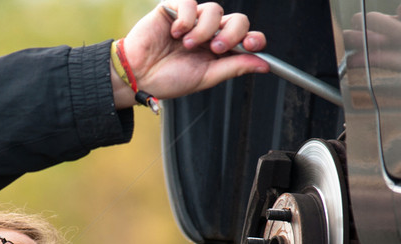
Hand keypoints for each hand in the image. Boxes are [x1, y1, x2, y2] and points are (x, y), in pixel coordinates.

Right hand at [112, 0, 268, 107]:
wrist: (137, 75)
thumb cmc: (167, 79)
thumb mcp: (205, 78)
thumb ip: (234, 68)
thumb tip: (263, 65)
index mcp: (218, 51)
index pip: (246, 37)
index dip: (254, 39)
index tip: (251, 45)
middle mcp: (209, 33)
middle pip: (238, 20)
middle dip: (231, 34)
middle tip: (215, 48)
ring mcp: (193, 20)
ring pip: (215, 10)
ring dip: (203, 30)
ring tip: (186, 44)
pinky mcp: (175, 9)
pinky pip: (191, 2)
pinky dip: (186, 18)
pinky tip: (175, 32)